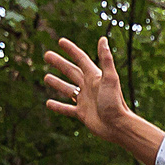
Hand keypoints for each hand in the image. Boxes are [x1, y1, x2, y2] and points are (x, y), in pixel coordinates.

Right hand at [42, 37, 164, 164]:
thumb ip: (106, 59)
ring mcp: (85, 100)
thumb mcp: (110, 78)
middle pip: (71, 72)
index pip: (81, 59)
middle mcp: (89, 87)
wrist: (118, 126)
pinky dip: (58, 106)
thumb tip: (103, 39)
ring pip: (68, 89)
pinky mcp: (82, 114)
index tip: (60, 41)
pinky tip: (48, 103)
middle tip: (46, 55)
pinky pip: (67, 109)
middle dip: (59, 63)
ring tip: (46, 77)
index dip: (71, 50)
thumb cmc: (115, 102)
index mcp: (95, 77)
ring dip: (57, 83)